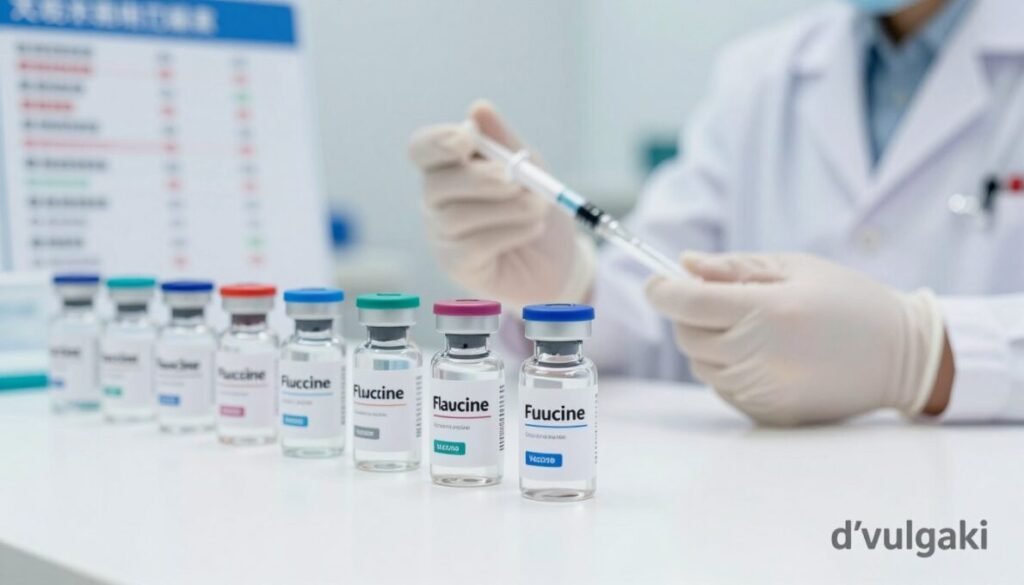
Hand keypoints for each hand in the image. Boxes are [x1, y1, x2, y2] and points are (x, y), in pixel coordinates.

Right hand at [407, 101, 594, 307]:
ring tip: (538, 207)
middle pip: (435, 184)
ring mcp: (442, 235)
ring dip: (506, 208)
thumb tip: (478, 107)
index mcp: (448, 166)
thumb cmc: (534, 205)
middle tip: (515, 180)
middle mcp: (436, 200)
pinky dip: (510, 233)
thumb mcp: (528, 166)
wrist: (557, 256)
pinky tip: (533, 228)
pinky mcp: (457, 265)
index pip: (421, 149)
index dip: (437, 142)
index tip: (467, 139)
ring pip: (456, 216)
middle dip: (478, 179)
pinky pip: (473, 246)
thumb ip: (504, 140)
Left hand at [644, 252, 947, 424]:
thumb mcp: (796, 268)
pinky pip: (723, 388)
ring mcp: (763, 389)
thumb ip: (735, 267)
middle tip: (719, 300)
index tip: (657, 282)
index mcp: (768, 311)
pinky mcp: (768, 413)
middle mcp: (760, 354)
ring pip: (701, 364)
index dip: (661, 290)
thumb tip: (684, 265)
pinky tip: (763, 355)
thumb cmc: (848, 301)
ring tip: (750, 328)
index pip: (687, 302)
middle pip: (686, 335)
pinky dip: (728, 369)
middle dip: (689, 314)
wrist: (902, 357)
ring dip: (708, 343)